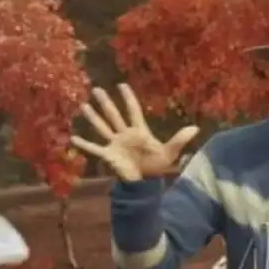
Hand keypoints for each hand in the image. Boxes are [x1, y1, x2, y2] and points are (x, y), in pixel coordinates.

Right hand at [71, 83, 199, 181]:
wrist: (146, 183)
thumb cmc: (157, 166)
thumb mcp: (169, 152)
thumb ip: (179, 139)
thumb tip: (195, 128)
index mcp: (139, 131)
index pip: (132, 111)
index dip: (128, 98)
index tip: (122, 85)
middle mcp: (125, 134)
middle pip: (114, 115)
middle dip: (106, 103)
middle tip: (96, 89)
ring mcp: (115, 144)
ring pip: (102, 127)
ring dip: (93, 117)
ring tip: (83, 106)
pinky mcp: (109, 155)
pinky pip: (94, 148)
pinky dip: (84, 144)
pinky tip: (73, 137)